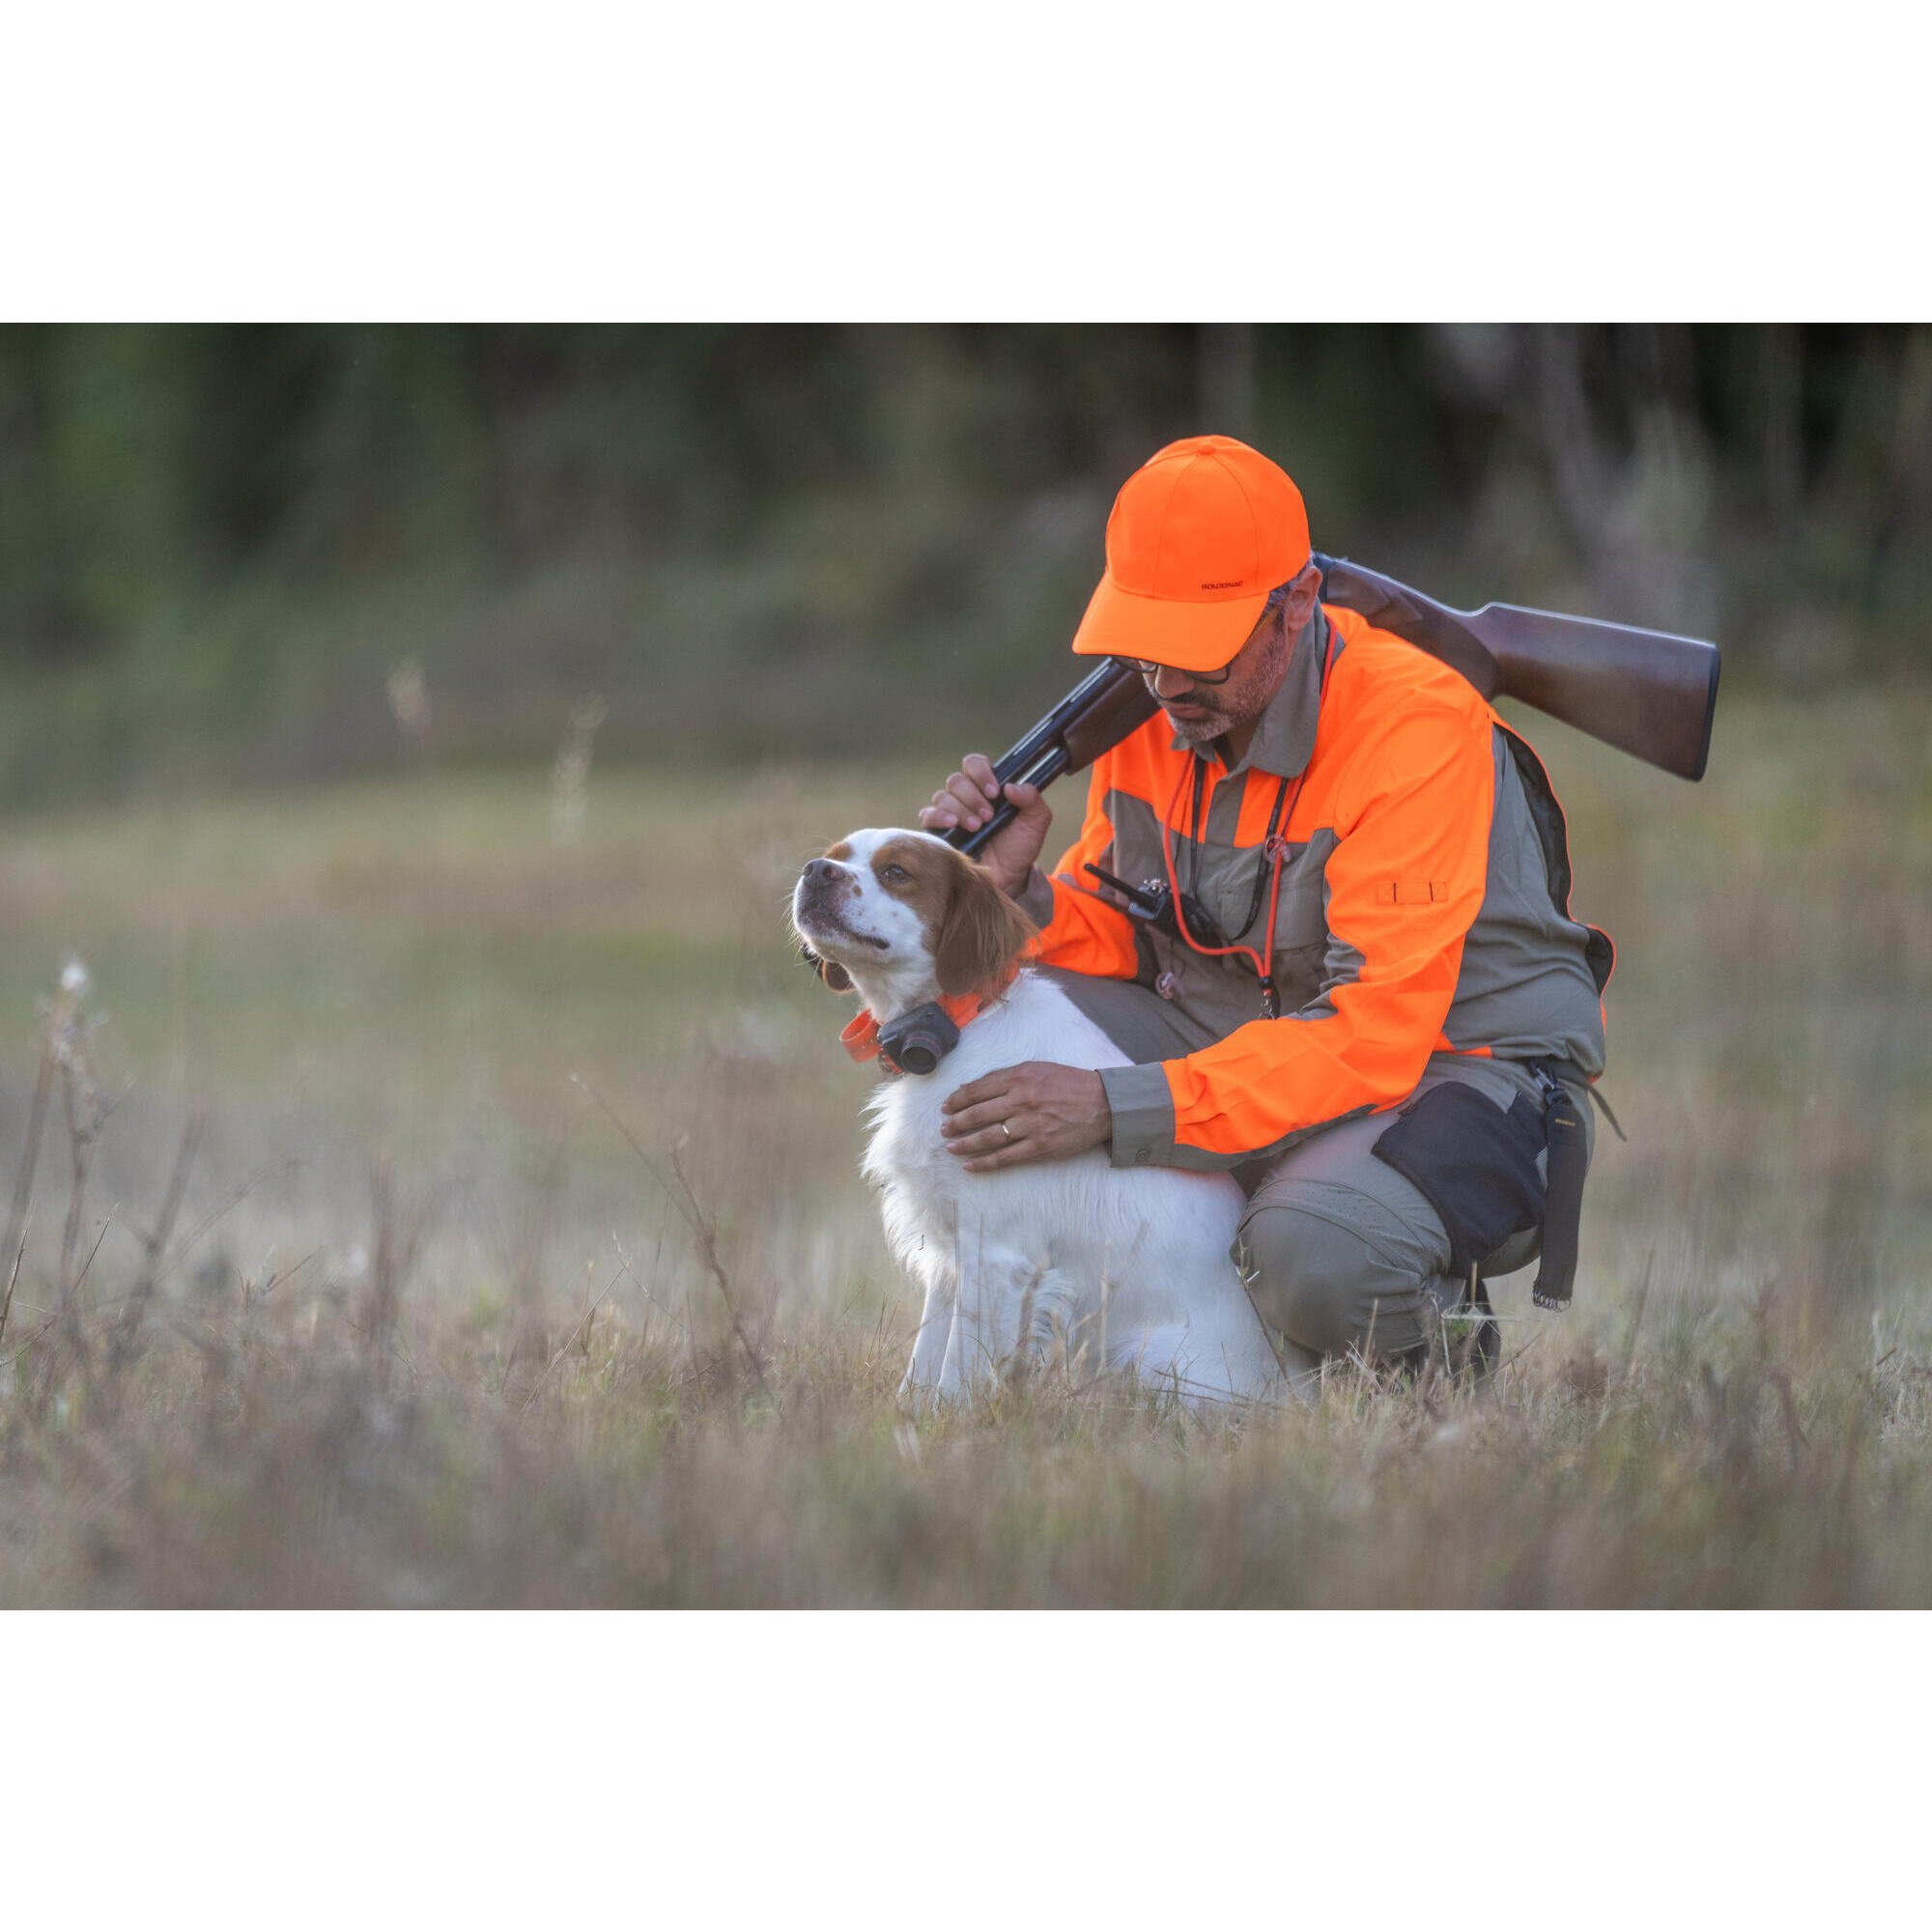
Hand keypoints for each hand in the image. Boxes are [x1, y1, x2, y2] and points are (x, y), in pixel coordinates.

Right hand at [917, 753, 1051, 899]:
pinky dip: (939, 817)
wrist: (1008, 878)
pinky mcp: (938, 832)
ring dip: (961, 809)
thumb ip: (1032, 799)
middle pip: (956, 780)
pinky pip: (928, 815)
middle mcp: (966, 797)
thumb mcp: (1036, 822)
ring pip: (942, 796)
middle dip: (973, 797)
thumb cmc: (1019, 848)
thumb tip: (1011, 787)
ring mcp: (950, 813)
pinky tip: (953, 825)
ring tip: (976, 827)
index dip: (981, 772)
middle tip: (988, 817)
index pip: (974, 763)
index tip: (994, 791)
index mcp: (987, 788)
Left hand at [940, 1062, 1110, 1170]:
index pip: (977, 1089)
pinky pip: (1005, 1157)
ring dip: (964, 1143)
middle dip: (955, 1122)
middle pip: (977, 1114)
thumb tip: (970, 1087)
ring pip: (987, 1137)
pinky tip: (970, 1165)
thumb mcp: (1037, 1069)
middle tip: (943, 1128)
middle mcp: (1022, 1100)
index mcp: (1019, 1078)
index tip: (946, 1107)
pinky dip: (984, 1162)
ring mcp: (1030, 1125)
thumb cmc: (1069, 1083)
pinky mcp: (1040, 1146)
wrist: (1103, 1103)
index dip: (957, 1099)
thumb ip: (1004, 1077)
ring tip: (951, 1146)